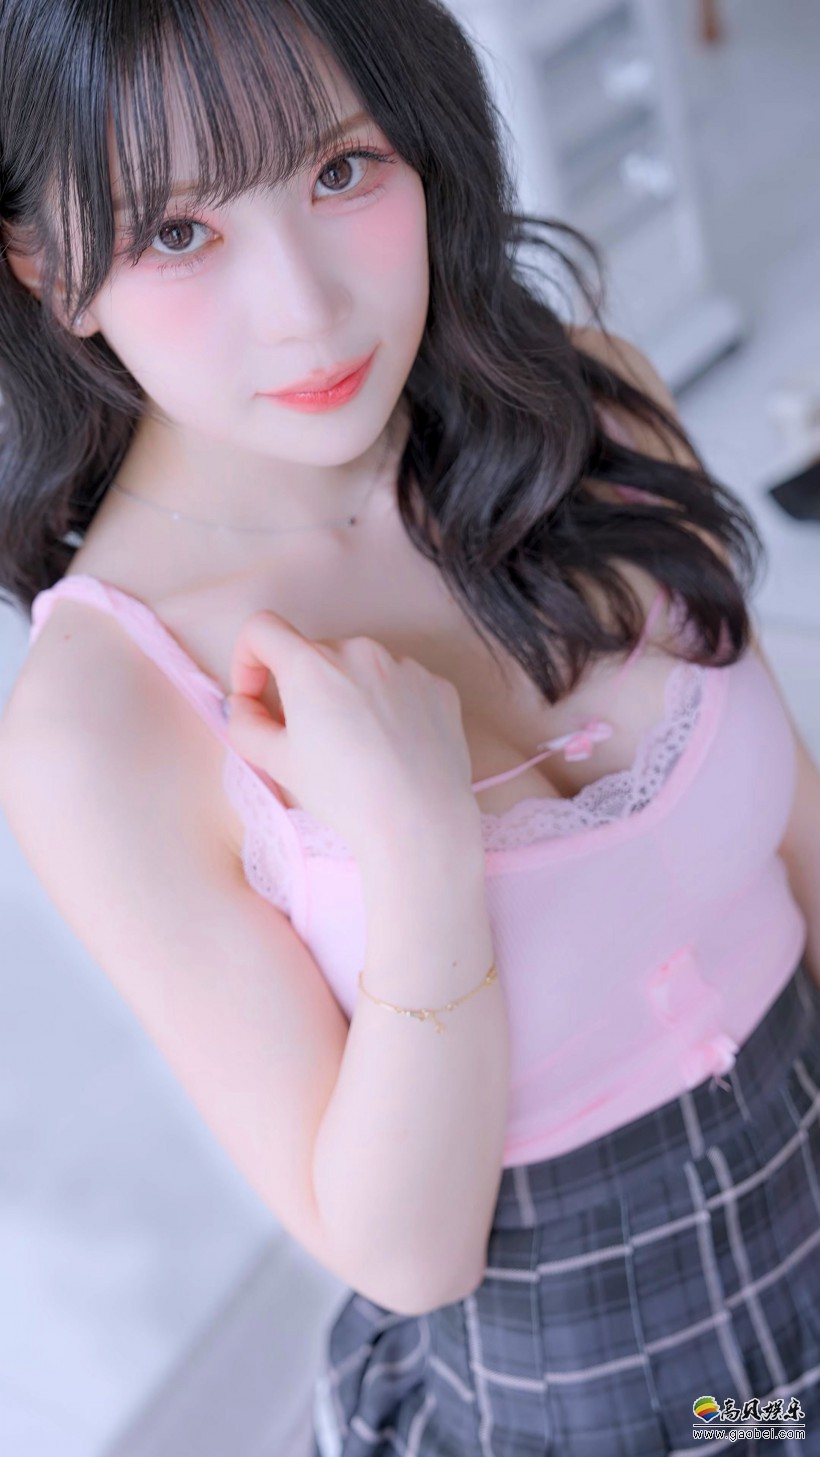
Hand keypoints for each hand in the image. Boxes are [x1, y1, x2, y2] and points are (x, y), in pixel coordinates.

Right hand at [224, 610, 480, 859]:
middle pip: (314, 655)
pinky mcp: (437, 686)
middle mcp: (360, 651)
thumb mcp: (278, 763)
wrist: (419, 821)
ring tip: (359, 748)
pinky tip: (394, 746)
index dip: (248, 660)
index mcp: (312, 664)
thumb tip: (244, 705)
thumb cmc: (344, 793)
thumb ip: (246, 724)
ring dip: (349, 695)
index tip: (256, 697)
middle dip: (303, 689)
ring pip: (360, 669)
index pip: (262, 629)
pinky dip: (389, 706)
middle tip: (310, 739)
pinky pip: (400, 684)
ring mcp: (404, 666)